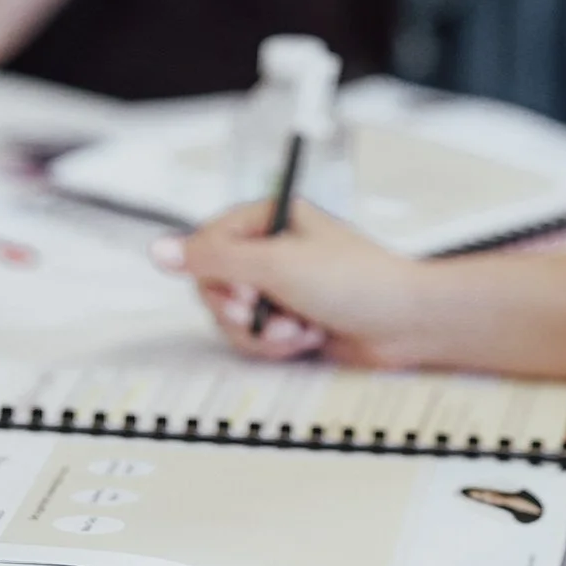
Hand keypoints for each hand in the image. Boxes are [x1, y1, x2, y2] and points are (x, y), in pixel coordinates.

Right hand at [158, 200, 437, 365]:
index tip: (238, 291)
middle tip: (264, 312)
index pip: (208, 242)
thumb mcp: (276, 264)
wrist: (406, 324)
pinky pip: (256, 340)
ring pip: (232, 318)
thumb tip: (158, 250)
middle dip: (240, 310)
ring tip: (296, 328)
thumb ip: (213, 259)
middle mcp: (273, 251)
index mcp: (270, 219)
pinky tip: (307, 338)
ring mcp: (281, 288)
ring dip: (262, 332)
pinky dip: (277, 346)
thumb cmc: (358, 282)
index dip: (213, 273)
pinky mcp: (290, 321)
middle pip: (214, 285)